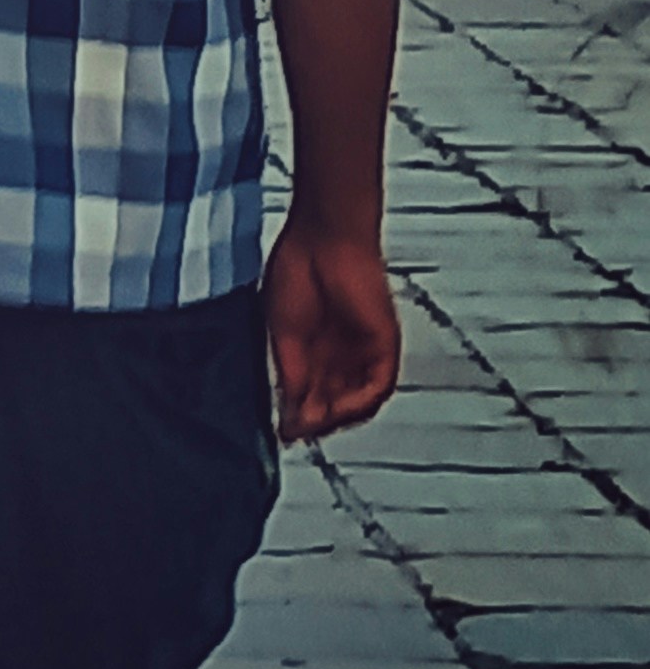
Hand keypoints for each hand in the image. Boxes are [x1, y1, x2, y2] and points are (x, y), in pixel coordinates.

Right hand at [264, 217, 401, 439]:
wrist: (324, 236)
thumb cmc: (297, 266)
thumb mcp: (283, 333)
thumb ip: (290, 376)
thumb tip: (290, 413)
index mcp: (315, 344)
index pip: (311, 391)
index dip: (298, 414)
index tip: (283, 430)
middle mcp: (342, 351)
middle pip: (333, 400)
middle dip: (315, 420)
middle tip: (297, 432)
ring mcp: (364, 349)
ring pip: (357, 400)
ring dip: (336, 417)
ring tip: (314, 423)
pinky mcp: (384, 346)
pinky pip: (377, 387)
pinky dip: (357, 403)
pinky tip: (337, 410)